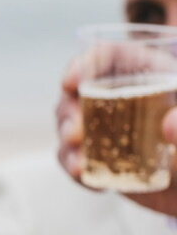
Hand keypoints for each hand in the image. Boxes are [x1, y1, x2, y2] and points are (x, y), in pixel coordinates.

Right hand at [57, 52, 176, 217]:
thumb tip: (169, 125)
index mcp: (150, 73)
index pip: (109, 56)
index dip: (84, 63)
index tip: (70, 83)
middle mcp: (123, 96)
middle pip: (79, 93)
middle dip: (68, 113)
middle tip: (74, 135)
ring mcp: (109, 128)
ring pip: (71, 126)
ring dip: (67, 145)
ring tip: (79, 165)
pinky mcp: (102, 156)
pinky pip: (75, 159)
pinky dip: (74, 169)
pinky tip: (88, 178)